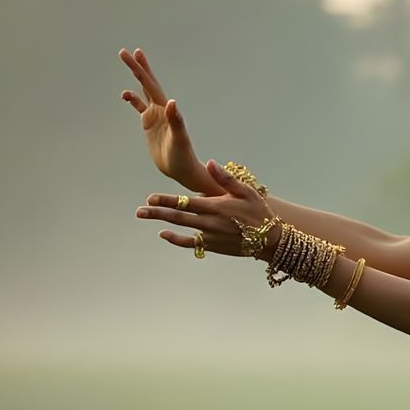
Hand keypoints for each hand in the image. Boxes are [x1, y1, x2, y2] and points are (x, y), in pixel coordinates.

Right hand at [119, 46, 218, 193]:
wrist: (183, 170)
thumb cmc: (183, 156)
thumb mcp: (179, 138)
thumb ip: (176, 120)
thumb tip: (172, 102)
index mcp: (166, 110)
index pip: (151, 85)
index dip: (142, 70)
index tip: (134, 53)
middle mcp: (161, 110)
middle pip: (147, 84)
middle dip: (137, 68)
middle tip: (125, 52)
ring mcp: (156, 117)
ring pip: (144, 93)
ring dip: (137, 79)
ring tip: (129, 63)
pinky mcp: (151, 126)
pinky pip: (140, 108)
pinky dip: (133, 100)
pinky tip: (126, 95)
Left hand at [135, 159, 277, 257]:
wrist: (270, 239)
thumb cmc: (258, 211)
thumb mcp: (246, 191)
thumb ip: (226, 179)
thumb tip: (211, 163)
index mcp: (216, 206)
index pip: (186, 203)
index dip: (167, 200)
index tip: (150, 198)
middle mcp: (210, 222)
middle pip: (178, 217)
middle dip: (157, 212)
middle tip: (139, 211)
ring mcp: (210, 236)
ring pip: (181, 229)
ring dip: (161, 223)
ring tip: (145, 216)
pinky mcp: (213, 246)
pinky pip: (191, 244)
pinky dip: (176, 240)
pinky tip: (163, 234)